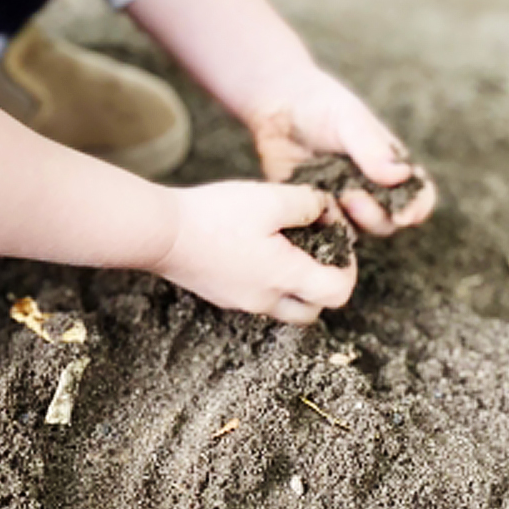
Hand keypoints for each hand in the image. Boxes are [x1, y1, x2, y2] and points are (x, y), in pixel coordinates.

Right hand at [150, 181, 356, 324]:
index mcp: (285, 277)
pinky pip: (259, 298)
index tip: (339, 239)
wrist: (160, 233)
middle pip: (314, 310)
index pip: (339, 292)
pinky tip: (258, 249)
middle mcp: (266, 300)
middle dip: (325, 282)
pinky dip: (270, 281)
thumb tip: (325, 209)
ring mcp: (242, 302)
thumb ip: (308, 203)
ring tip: (287, 247)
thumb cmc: (215, 215)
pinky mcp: (223, 295)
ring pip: (286, 307)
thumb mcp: (270, 198)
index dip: (349, 267)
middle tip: (318, 248)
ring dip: (298, 285)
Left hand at [244, 63, 436, 236]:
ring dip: (347, 223)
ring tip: (330, 197)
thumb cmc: (320, 106)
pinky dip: (319, 229)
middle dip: (374, 216)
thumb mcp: (348, 119)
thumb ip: (372, 148)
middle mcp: (369, 190)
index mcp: (389, 166)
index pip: (418, 196)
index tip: (405, 213)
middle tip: (351, 196)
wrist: (275, 106)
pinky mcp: (310, 211)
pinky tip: (307, 213)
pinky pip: (320, 233)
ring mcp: (339, 204)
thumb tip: (403, 176)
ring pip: (355, 232)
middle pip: (387, 223)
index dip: (417, 207)